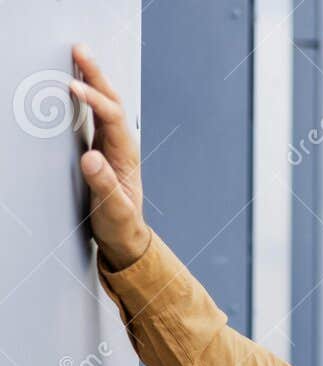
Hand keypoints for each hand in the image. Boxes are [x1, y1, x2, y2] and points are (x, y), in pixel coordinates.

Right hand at [69, 44, 149, 270]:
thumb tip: (91, 158)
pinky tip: (75, 82)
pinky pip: (93, 115)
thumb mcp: (113, 209)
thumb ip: (104, 185)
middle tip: (80, 50)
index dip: (93, 101)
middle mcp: (121, 145)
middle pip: (110, 102)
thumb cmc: (120, 224)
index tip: (73, 87)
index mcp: (126, 155)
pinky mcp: (101, 148)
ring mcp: (112, 145)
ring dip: (91, 79)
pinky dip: (84, 95)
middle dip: (95, 76)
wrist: (125, 236)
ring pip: (103, 104)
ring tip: (78, 55)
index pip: (111, 118)